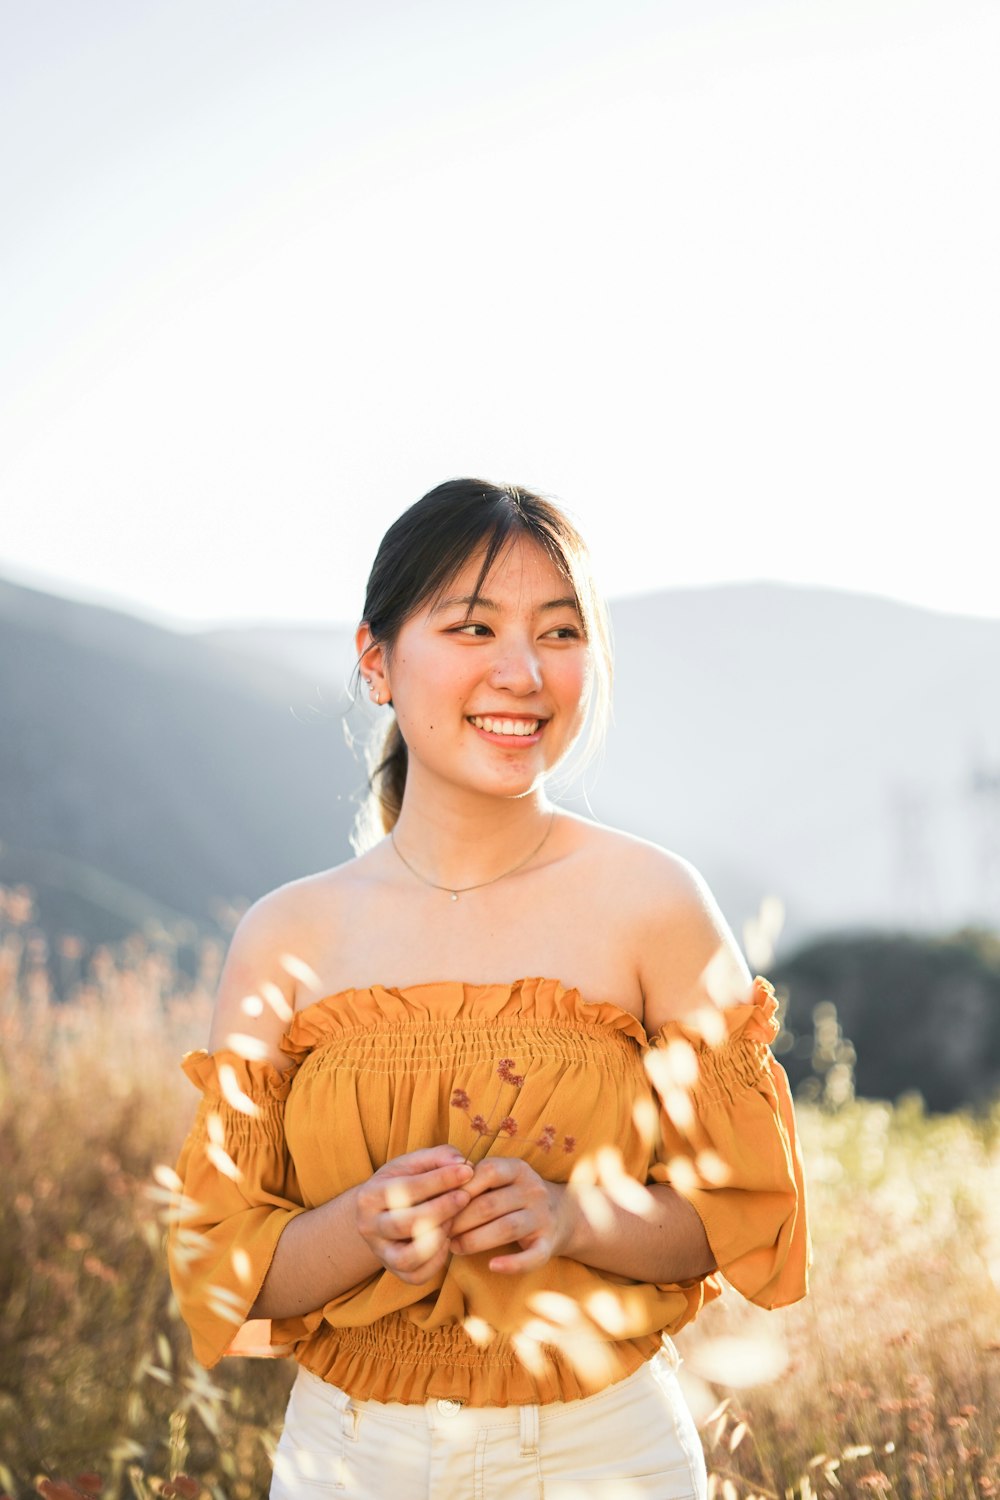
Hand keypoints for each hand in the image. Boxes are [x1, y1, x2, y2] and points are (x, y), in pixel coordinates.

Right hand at [354, 1147, 473, 1284]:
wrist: (380, 1212)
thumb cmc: (402, 1183)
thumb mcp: (414, 1163)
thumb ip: (439, 1157)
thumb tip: (463, 1163)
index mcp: (370, 1195)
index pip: (406, 1188)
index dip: (440, 1179)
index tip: (467, 1172)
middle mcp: (369, 1226)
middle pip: (404, 1224)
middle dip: (441, 1209)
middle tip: (465, 1197)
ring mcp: (380, 1252)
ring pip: (407, 1257)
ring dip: (436, 1239)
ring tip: (452, 1221)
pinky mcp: (394, 1270)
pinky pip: (416, 1275)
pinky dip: (436, 1261)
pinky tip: (447, 1241)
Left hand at [447, 1157, 575, 1273]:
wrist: (563, 1215)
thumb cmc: (515, 1196)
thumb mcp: (502, 1179)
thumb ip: (475, 1180)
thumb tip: (438, 1190)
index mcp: (518, 1169)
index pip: (487, 1171)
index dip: (460, 1188)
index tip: (439, 1203)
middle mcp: (534, 1189)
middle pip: (490, 1204)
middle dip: (460, 1220)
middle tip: (439, 1232)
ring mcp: (543, 1217)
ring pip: (506, 1228)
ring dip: (475, 1240)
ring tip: (455, 1247)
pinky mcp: (549, 1244)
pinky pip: (532, 1256)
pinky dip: (512, 1264)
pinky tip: (492, 1266)